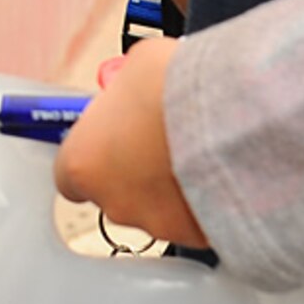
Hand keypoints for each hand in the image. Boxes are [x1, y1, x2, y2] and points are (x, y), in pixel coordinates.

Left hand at [54, 38, 208, 248]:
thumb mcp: (135, 67)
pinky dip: (202, 201)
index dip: (94, 156)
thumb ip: (123, 91)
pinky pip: (194, 219)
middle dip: (135, 171)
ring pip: (156, 209)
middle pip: (114, 192)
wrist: (233, 116)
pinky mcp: (196, 236)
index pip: (70, 174)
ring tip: (194, 151)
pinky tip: (216, 170)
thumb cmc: (176, 87)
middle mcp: (112, 201)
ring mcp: (155, 223)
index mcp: (82, 161)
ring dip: (169, 187)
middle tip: (159, 139)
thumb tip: (132, 90)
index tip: (111, 140)